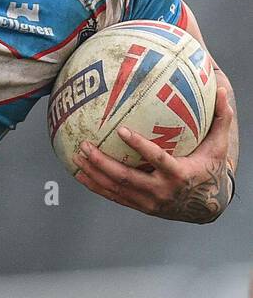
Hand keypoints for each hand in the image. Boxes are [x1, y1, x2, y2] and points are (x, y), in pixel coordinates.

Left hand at [74, 86, 234, 222]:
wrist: (207, 206)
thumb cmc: (210, 168)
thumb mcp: (219, 147)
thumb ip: (221, 119)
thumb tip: (221, 90)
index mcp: (179, 174)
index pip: (157, 158)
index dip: (139, 145)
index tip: (122, 130)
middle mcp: (162, 191)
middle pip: (127, 177)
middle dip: (103, 162)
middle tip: (85, 145)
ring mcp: (149, 202)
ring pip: (116, 188)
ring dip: (93, 173)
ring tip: (76, 156)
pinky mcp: (140, 207)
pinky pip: (113, 197)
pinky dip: (95, 186)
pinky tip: (79, 174)